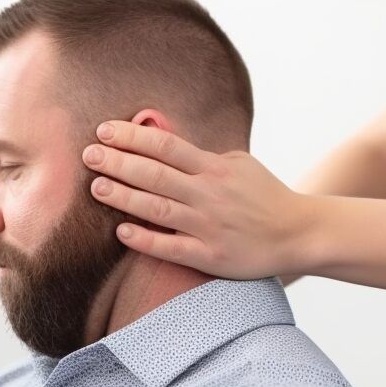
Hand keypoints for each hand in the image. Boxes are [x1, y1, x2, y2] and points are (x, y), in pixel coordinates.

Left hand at [81, 121, 317, 279]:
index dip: (132, 136)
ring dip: (124, 197)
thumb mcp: (238, 164)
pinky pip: (172, 248)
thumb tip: (162, 143)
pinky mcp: (211, 256)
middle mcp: (209, 194)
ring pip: (158, 208)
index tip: (104, 130)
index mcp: (215, 168)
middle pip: (155, 174)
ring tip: (97, 187)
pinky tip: (121, 231)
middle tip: (88, 155)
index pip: (166, 146)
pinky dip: (145, 239)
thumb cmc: (263, 195)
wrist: (297, 233)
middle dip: (118, 162)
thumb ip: (203, 156)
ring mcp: (209, 226)